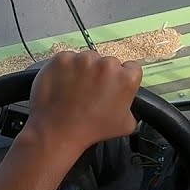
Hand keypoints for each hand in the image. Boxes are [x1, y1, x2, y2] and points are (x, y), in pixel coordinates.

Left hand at [21, 50, 141, 160]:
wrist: (58, 131)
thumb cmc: (92, 130)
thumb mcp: (126, 125)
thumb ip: (132, 108)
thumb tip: (128, 103)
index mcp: (126, 78)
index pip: (131, 68)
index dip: (122, 78)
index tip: (113, 86)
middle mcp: (106, 64)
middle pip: (108, 62)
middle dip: (102, 74)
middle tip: (92, 92)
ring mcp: (83, 59)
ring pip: (87, 59)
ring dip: (84, 70)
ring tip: (75, 90)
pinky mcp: (63, 58)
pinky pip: (68, 60)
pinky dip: (66, 70)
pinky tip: (63, 85)